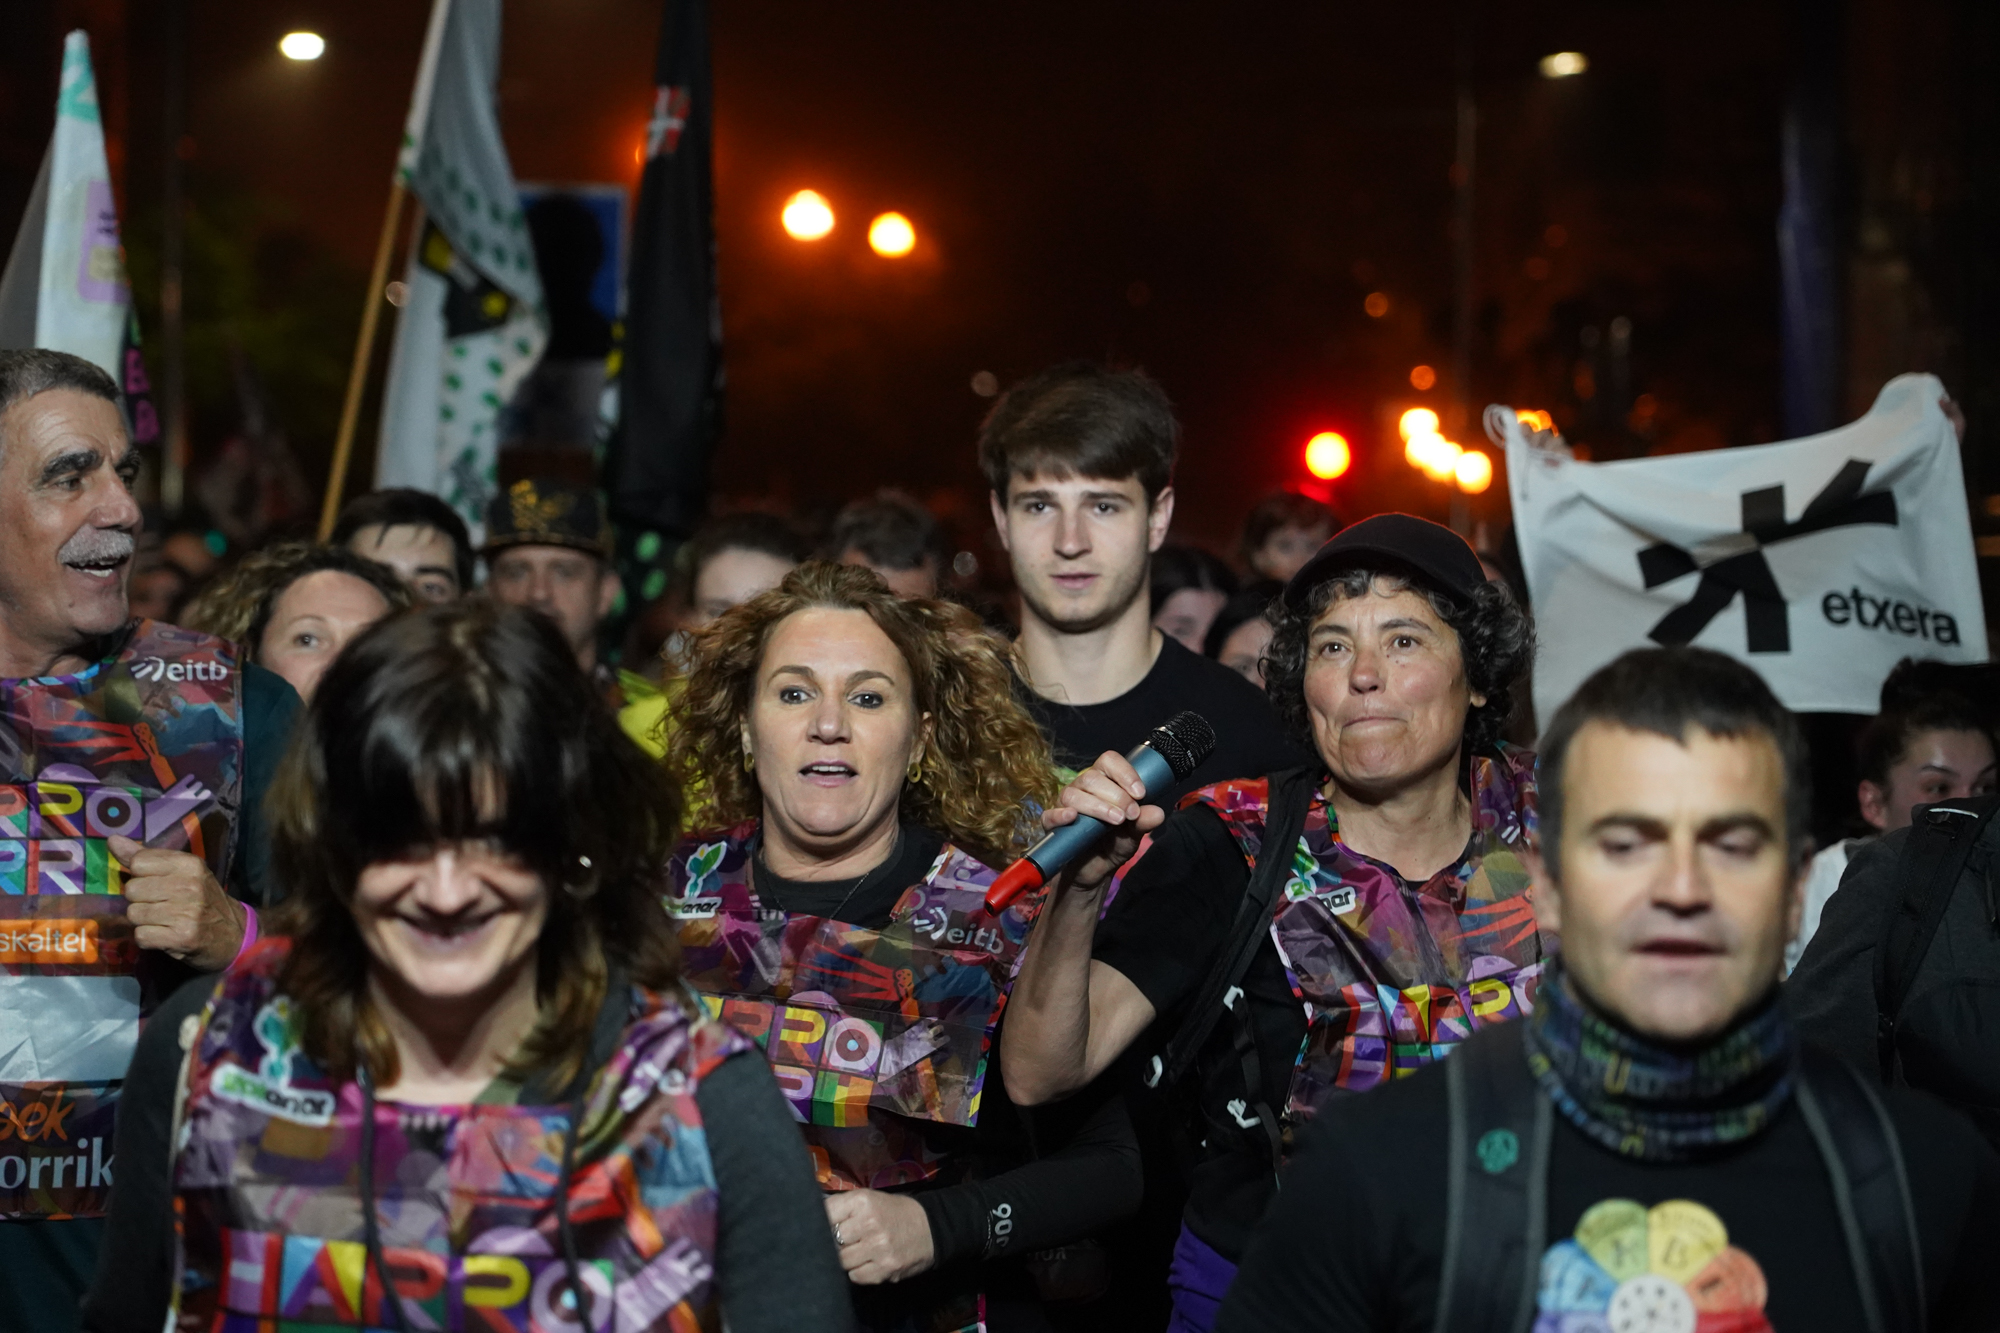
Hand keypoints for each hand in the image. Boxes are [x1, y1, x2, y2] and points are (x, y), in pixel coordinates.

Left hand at [110, 835, 245, 971]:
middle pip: (132, 890)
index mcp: (190, 864)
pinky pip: (141, 936)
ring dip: (144, 921)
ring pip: (134, 914)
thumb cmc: (203, 899)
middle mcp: (189, 886)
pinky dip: (148, 938)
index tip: (158, 883)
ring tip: (164, 921)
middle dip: (141, 900)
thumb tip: (112, 840)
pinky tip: (165, 935)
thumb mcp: (182, 872)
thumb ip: (146, 857)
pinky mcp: (181, 937)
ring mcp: (186, 912)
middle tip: (162, 905)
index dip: (141, 875)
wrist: (234, 934)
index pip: (138, 863)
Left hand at [825, 1188, 934, 1284]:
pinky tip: (867, 1261)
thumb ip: (841, 1207)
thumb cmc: (893, 1212)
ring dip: (846, 1258)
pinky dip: (857, 1271)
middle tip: (845, 1240)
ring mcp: (878, 1249)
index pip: (825, 1215)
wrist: (931, 1228)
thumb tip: (811, 1216)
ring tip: (858, 1250)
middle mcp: (869, 1223)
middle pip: (831, 1241)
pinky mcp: (885, 1270)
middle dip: (835, 1242)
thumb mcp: (869, 1199)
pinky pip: (855, 1276)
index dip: (822, 1222)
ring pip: (841, 1261)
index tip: (825, 1226)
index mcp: (863, 1201)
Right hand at [1044, 750, 1165, 895]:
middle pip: (1092, 777)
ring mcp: (1064, 805)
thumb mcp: (1133, 834)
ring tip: (1116, 821)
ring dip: (1097, 806)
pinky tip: (1073, 817)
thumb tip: (1158, 813)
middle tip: (1131, 814)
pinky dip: (1060, 815)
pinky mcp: (1052, 826)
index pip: (1109, 761)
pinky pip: (1050, 815)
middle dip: (1116, 795)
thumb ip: (1144, 822)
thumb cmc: (1113, 844)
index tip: (1140, 793)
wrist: (1094, 872)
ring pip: (1073, 794)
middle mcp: (1082, 789)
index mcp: (1103, 782)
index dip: (1124, 773)